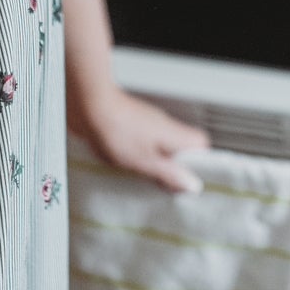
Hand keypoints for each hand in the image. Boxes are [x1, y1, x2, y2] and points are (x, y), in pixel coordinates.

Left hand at [69, 83, 211, 193]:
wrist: (89, 105)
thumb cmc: (115, 128)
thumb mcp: (144, 160)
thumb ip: (169, 173)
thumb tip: (191, 184)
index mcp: (173, 133)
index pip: (201, 144)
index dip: (200, 163)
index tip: (190, 180)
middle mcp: (164, 125)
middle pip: (181, 148)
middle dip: (174, 167)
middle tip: (164, 184)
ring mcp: (148, 123)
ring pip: (161, 146)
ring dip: (155, 162)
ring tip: (143, 176)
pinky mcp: (131, 124)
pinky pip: (143, 143)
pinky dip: (139, 155)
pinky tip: (126, 164)